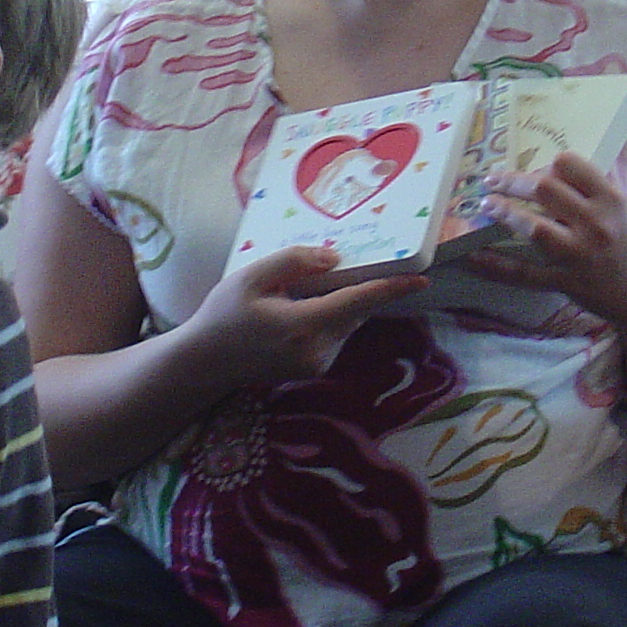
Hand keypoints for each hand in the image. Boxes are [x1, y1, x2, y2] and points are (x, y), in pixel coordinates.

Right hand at [190, 246, 426, 385]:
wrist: (205, 364)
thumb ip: (293, 262)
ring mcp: (318, 364)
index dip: (390, 289)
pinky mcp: (315, 368)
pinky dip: (329, 315)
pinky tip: (299, 307)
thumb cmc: (223, 316)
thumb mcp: (250, 278)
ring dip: (339, 301)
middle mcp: (318, 350)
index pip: (356, 302)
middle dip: (356, 286)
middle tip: (344, 262)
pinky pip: (335, 333)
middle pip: (353, 310)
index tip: (420, 279)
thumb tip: (334, 258)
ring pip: (346, 322)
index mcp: (302, 325)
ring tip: (303, 286)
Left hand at [462, 152, 626, 325]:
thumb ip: (596, 194)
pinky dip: (493, 265)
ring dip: (503, 212)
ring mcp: (579, 255)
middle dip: (513, 180)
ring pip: (532, 226)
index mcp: (612, 201)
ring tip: (486, 205)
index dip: (549, 163)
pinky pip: (521, 274)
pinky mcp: (566, 283)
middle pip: (544, 189)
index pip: (571, 165)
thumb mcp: (626, 215)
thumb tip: (559, 172)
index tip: (537, 168)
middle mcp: (595, 224)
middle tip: (493, 180)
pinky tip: (471, 256)